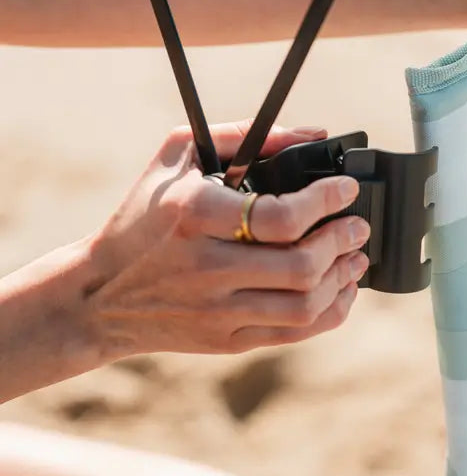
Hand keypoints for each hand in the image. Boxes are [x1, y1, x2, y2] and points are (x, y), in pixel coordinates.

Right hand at [83, 121, 369, 360]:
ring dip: (343, 278)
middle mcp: (207, 267)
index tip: (346, 188)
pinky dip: (330, 311)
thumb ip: (244, 136)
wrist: (99, 296)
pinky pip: (294, 333)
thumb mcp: (177, 156)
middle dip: (344, 240)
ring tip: (356, 256)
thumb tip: (312, 134)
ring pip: (305, 305)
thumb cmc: (144, 216)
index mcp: (195, 215)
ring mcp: (218, 311)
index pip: (280, 217)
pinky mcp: (226, 341)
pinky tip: (340, 289)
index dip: (326, 201)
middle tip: (358, 224)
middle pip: (302, 265)